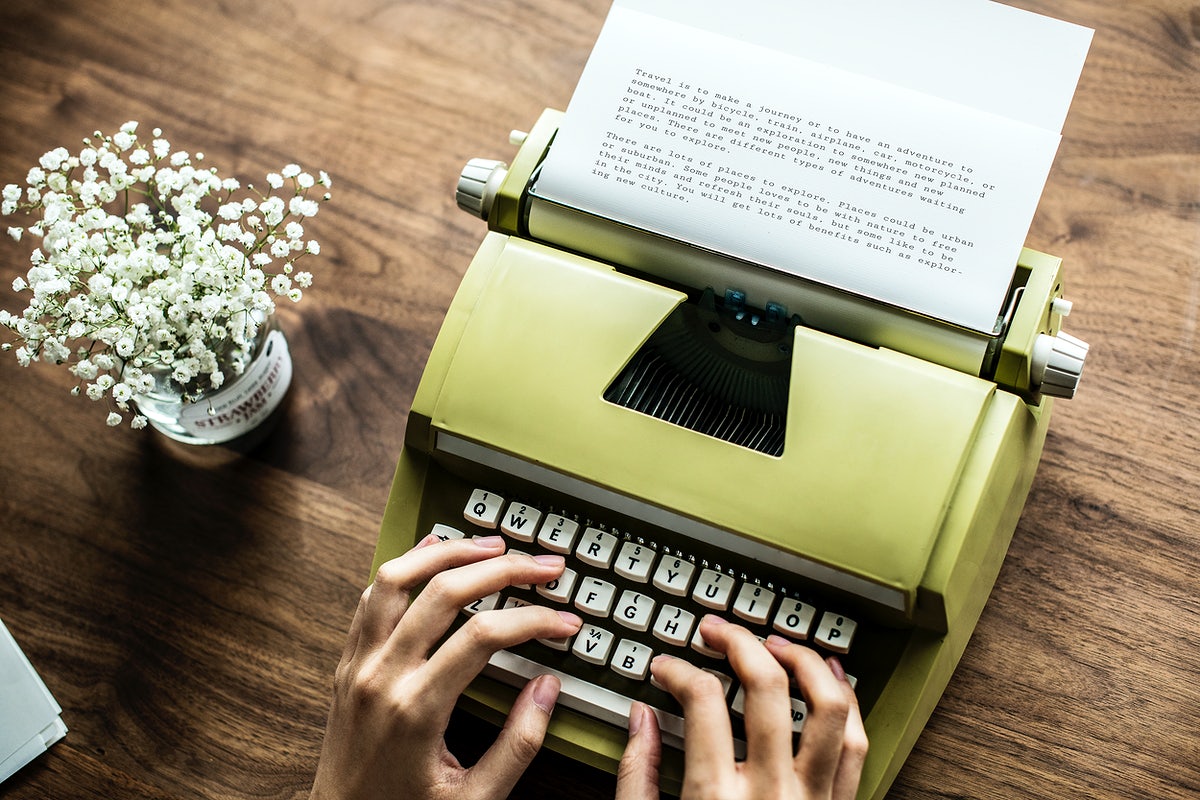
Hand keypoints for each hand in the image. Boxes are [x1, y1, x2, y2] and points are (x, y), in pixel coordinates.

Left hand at [310, 534, 582, 799]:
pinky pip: (371, 597)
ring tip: (492, 546)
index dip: (533, 619)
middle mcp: (381, 676)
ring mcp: (358, 665)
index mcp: (416, 709)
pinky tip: (433, 553)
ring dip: (448, 553)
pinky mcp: (347, 664)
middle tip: (543, 566)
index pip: (484, 636)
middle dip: (504, 569)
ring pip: (397, 578)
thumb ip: (518, 745)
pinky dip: (404, 566)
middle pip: (446, 592)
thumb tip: (547, 689)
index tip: (563, 621)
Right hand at [616, 615, 867, 799]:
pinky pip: (857, 746)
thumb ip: (637, 778)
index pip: (700, 701)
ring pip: (829, 708)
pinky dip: (846, 703)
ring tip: (775, 643)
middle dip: (740, 642)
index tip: (665, 667)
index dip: (677, 669)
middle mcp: (772, 795)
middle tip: (717, 630)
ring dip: (804, 662)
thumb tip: (641, 718)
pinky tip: (828, 678)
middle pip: (767, 688)